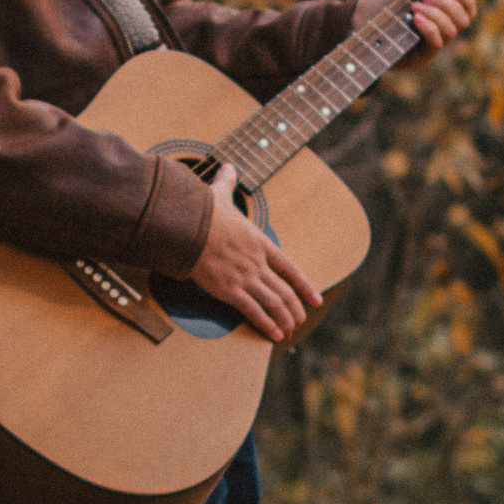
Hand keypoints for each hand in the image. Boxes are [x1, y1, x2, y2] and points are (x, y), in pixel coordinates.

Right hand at [185, 169, 320, 344]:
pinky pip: (254, 311)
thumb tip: (228, 166)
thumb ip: (228, 183)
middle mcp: (258, 262)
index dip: (305, 286)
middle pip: (286, 291)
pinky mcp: (229, 290)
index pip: (290, 268)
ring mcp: (245, 277)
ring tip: (290, 333)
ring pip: (275, 303)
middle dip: (296, 310)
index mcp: (260, 243)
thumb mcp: (220, 195)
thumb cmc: (202, 211)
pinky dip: (266, 325)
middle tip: (300, 322)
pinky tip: (274, 336)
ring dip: (285, 320)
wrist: (187, 226)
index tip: (316, 300)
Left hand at [352, 0, 476, 71]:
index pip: (467, 8)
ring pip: (452, 30)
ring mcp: (432, 43)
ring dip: (436, 14)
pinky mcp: (422, 57)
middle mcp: (441, 26)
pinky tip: (415, 18)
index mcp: (441, 8)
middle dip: (448, 5)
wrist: (357, 18)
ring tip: (414, 6)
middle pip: (464, 19)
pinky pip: (437, 43)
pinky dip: (430, 27)